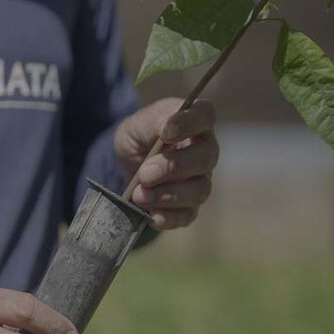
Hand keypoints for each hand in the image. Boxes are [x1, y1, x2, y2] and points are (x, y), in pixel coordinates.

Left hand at [115, 98, 219, 229]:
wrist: (128, 162)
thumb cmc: (140, 135)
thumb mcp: (140, 123)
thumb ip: (155, 121)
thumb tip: (167, 127)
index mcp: (195, 121)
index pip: (204, 115)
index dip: (188, 124)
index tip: (165, 134)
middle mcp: (205, 150)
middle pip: (205, 159)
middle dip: (173, 168)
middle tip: (145, 174)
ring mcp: (200, 179)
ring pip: (199, 191)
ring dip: (168, 196)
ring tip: (139, 196)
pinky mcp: (190, 206)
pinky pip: (187, 215)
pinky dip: (169, 218)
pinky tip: (152, 217)